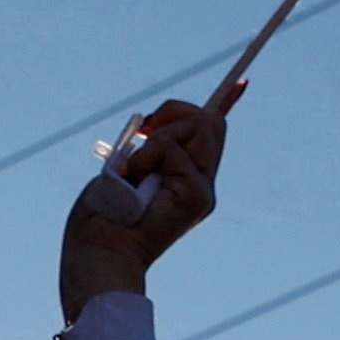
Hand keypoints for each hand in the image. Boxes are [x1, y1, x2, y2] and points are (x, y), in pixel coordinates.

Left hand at [56, 98, 223, 319]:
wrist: (97, 258)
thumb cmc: (100, 222)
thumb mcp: (123, 173)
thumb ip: (146, 150)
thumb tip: (153, 121)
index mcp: (187, 180)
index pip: (214, 132)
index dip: (225, 102)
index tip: (242, 82)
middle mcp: (202, 185)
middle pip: (210, 121)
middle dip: (173, 113)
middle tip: (141, 137)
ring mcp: (202, 191)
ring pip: (198, 126)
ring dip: (157, 138)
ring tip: (134, 169)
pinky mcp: (196, 197)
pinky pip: (172, 148)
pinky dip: (147, 154)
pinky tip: (134, 179)